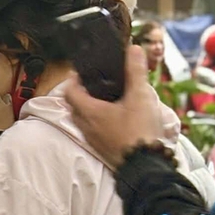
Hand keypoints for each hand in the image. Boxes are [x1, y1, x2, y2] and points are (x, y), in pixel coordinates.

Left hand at [65, 47, 169, 167]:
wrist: (146, 165)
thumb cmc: (139, 131)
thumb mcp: (140, 97)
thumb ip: (135, 72)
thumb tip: (133, 49)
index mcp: (88, 111)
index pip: (69, 91)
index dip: (74, 79)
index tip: (84, 72)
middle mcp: (85, 125)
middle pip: (74, 105)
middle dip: (82, 92)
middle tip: (96, 84)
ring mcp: (92, 138)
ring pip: (83, 119)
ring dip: (90, 108)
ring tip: (107, 99)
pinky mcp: (101, 148)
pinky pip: (93, 130)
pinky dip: (99, 121)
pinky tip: (116, 119)